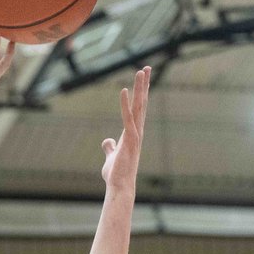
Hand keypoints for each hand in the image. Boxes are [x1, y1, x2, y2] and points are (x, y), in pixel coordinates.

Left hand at [101, 66, 150, 190]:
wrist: (119, 186)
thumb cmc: (116, 173)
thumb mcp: (111, 156)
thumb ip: (110, 146)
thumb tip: (107, 141)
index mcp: (132, 133)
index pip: (137, 109)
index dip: (140, 94)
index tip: (142, 79)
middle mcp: (137, 131)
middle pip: (141, 103)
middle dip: (144, 85)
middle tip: (146, 68)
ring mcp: (135, 134)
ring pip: (139, 106)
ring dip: (140, 88)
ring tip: (141, 71)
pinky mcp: (130, 139)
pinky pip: (127, 118)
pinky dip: (125, 104)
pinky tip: (124, 90)